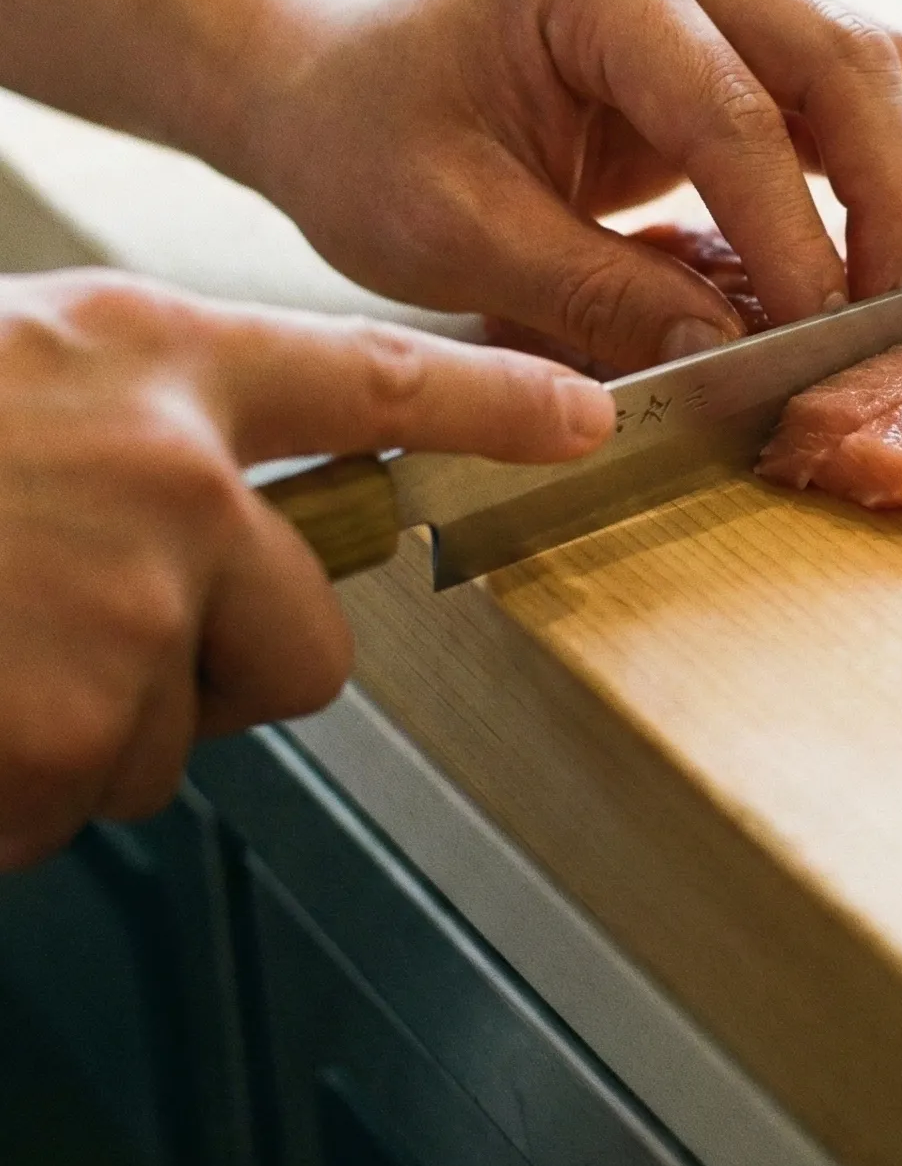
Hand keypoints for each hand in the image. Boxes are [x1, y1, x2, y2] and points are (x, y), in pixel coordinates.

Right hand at [0, 270, 611, 869]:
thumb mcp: (12, 368)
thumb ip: (132, 422)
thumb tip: (196, 492)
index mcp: (152, 361)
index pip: (371, 382)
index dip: (490, 408)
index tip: (580, 420)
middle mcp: (177, 480)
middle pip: (310, 637)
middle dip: (220, 668)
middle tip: (73, 636)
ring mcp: (138, 612)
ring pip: (174, 735)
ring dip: (79, 729)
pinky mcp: (76, 733)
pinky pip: (76, 804)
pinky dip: (12, 789)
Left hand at [250, 0, 901, 377]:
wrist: (327, 72)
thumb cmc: (365, 139)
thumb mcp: (452, 234)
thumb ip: (592, 295)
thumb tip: (723, 358)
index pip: (733, 109)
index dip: (792, 233)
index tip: (812, 334)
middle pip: (846, 54)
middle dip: (894, 193)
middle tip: (894, 314)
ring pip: (873, 59)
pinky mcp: (734, 17)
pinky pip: (845, 81)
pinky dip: (880, 165)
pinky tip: (878, 252)